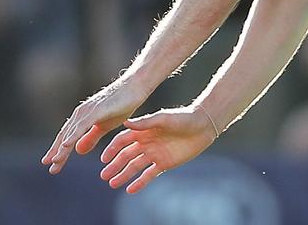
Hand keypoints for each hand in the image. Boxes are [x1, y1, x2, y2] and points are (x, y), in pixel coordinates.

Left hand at [43, 78, 147, 174]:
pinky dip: (73, 136)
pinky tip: (66, 145)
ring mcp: (87, 111)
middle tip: (51, 169)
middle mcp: (80, 114)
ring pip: (71, 133)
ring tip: (55, 161)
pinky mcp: (96, 110)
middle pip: (65, 136)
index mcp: (82, 118)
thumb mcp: (105, 125)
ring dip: (62, 148)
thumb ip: (91, 137)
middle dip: (57, 153)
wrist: (135, 86)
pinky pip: (82, 126)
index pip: (67, 137)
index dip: (58, 151)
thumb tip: (77, 151)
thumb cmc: (122, 104)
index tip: (51, 165)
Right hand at [98, 107, 217, 193]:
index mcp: (144, 131)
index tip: (104, 159)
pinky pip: (149, 175)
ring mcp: (154, 154)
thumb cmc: (183, 118)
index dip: (112, 150)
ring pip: (135, 167)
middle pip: (126, 156)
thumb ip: (145, 122)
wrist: (203, 126)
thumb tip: (125, 122)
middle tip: (104, 175)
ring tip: (112, 183)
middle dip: (114, 165)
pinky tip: (130, 189)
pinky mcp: (164, 163)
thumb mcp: (163, 118)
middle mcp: (146, 143)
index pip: (122, 141)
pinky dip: (140, 182)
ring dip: (123, 175)